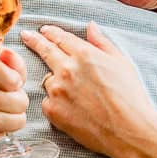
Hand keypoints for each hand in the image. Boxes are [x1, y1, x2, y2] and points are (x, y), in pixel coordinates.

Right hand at [0, 45, 28, 140]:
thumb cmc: (0, 69)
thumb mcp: (9, 59)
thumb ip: (13, 60)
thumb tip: (7, 56)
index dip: (8, 78)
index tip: (17, 82)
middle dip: (16, 103)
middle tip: (23, 101)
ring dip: (12, 121)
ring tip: (19, 115)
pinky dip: (4, 131)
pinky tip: (9, 123)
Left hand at [22, 23, 156, 157]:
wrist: (128, 131)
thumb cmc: (130, 97)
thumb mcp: (121, 63)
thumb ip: (102, 43)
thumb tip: (90, 26)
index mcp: (84, 54)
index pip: (60, 37)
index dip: (51, 32)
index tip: (43, 30)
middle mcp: (67, 69)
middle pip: (45, 50)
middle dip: (34, 41)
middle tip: (26, 36)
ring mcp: (57, 90)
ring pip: (47, 79)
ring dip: (54, 80)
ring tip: (73, 93)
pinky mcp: (52, 110)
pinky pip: (47, 101)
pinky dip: (55, 103)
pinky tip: (72, 109)